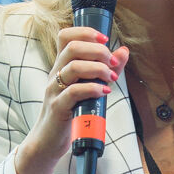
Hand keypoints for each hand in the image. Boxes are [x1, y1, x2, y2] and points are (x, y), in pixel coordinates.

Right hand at [18, 26, 129, 173]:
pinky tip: (104, 91)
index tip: (105, 39)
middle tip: (112, 62)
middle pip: (72, 48)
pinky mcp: (58, 107)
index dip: (86, 32)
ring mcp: (55, 90)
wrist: (49, 140)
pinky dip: (92, 88)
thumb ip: (106, 69)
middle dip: (97, 50)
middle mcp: (56, 74)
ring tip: (110, 76)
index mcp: (61, 66)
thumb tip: (124, 52)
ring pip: (73, 67)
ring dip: (97, 68)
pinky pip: (74, 91)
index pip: (66, 36)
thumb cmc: (70, 112)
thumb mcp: (88, 87)